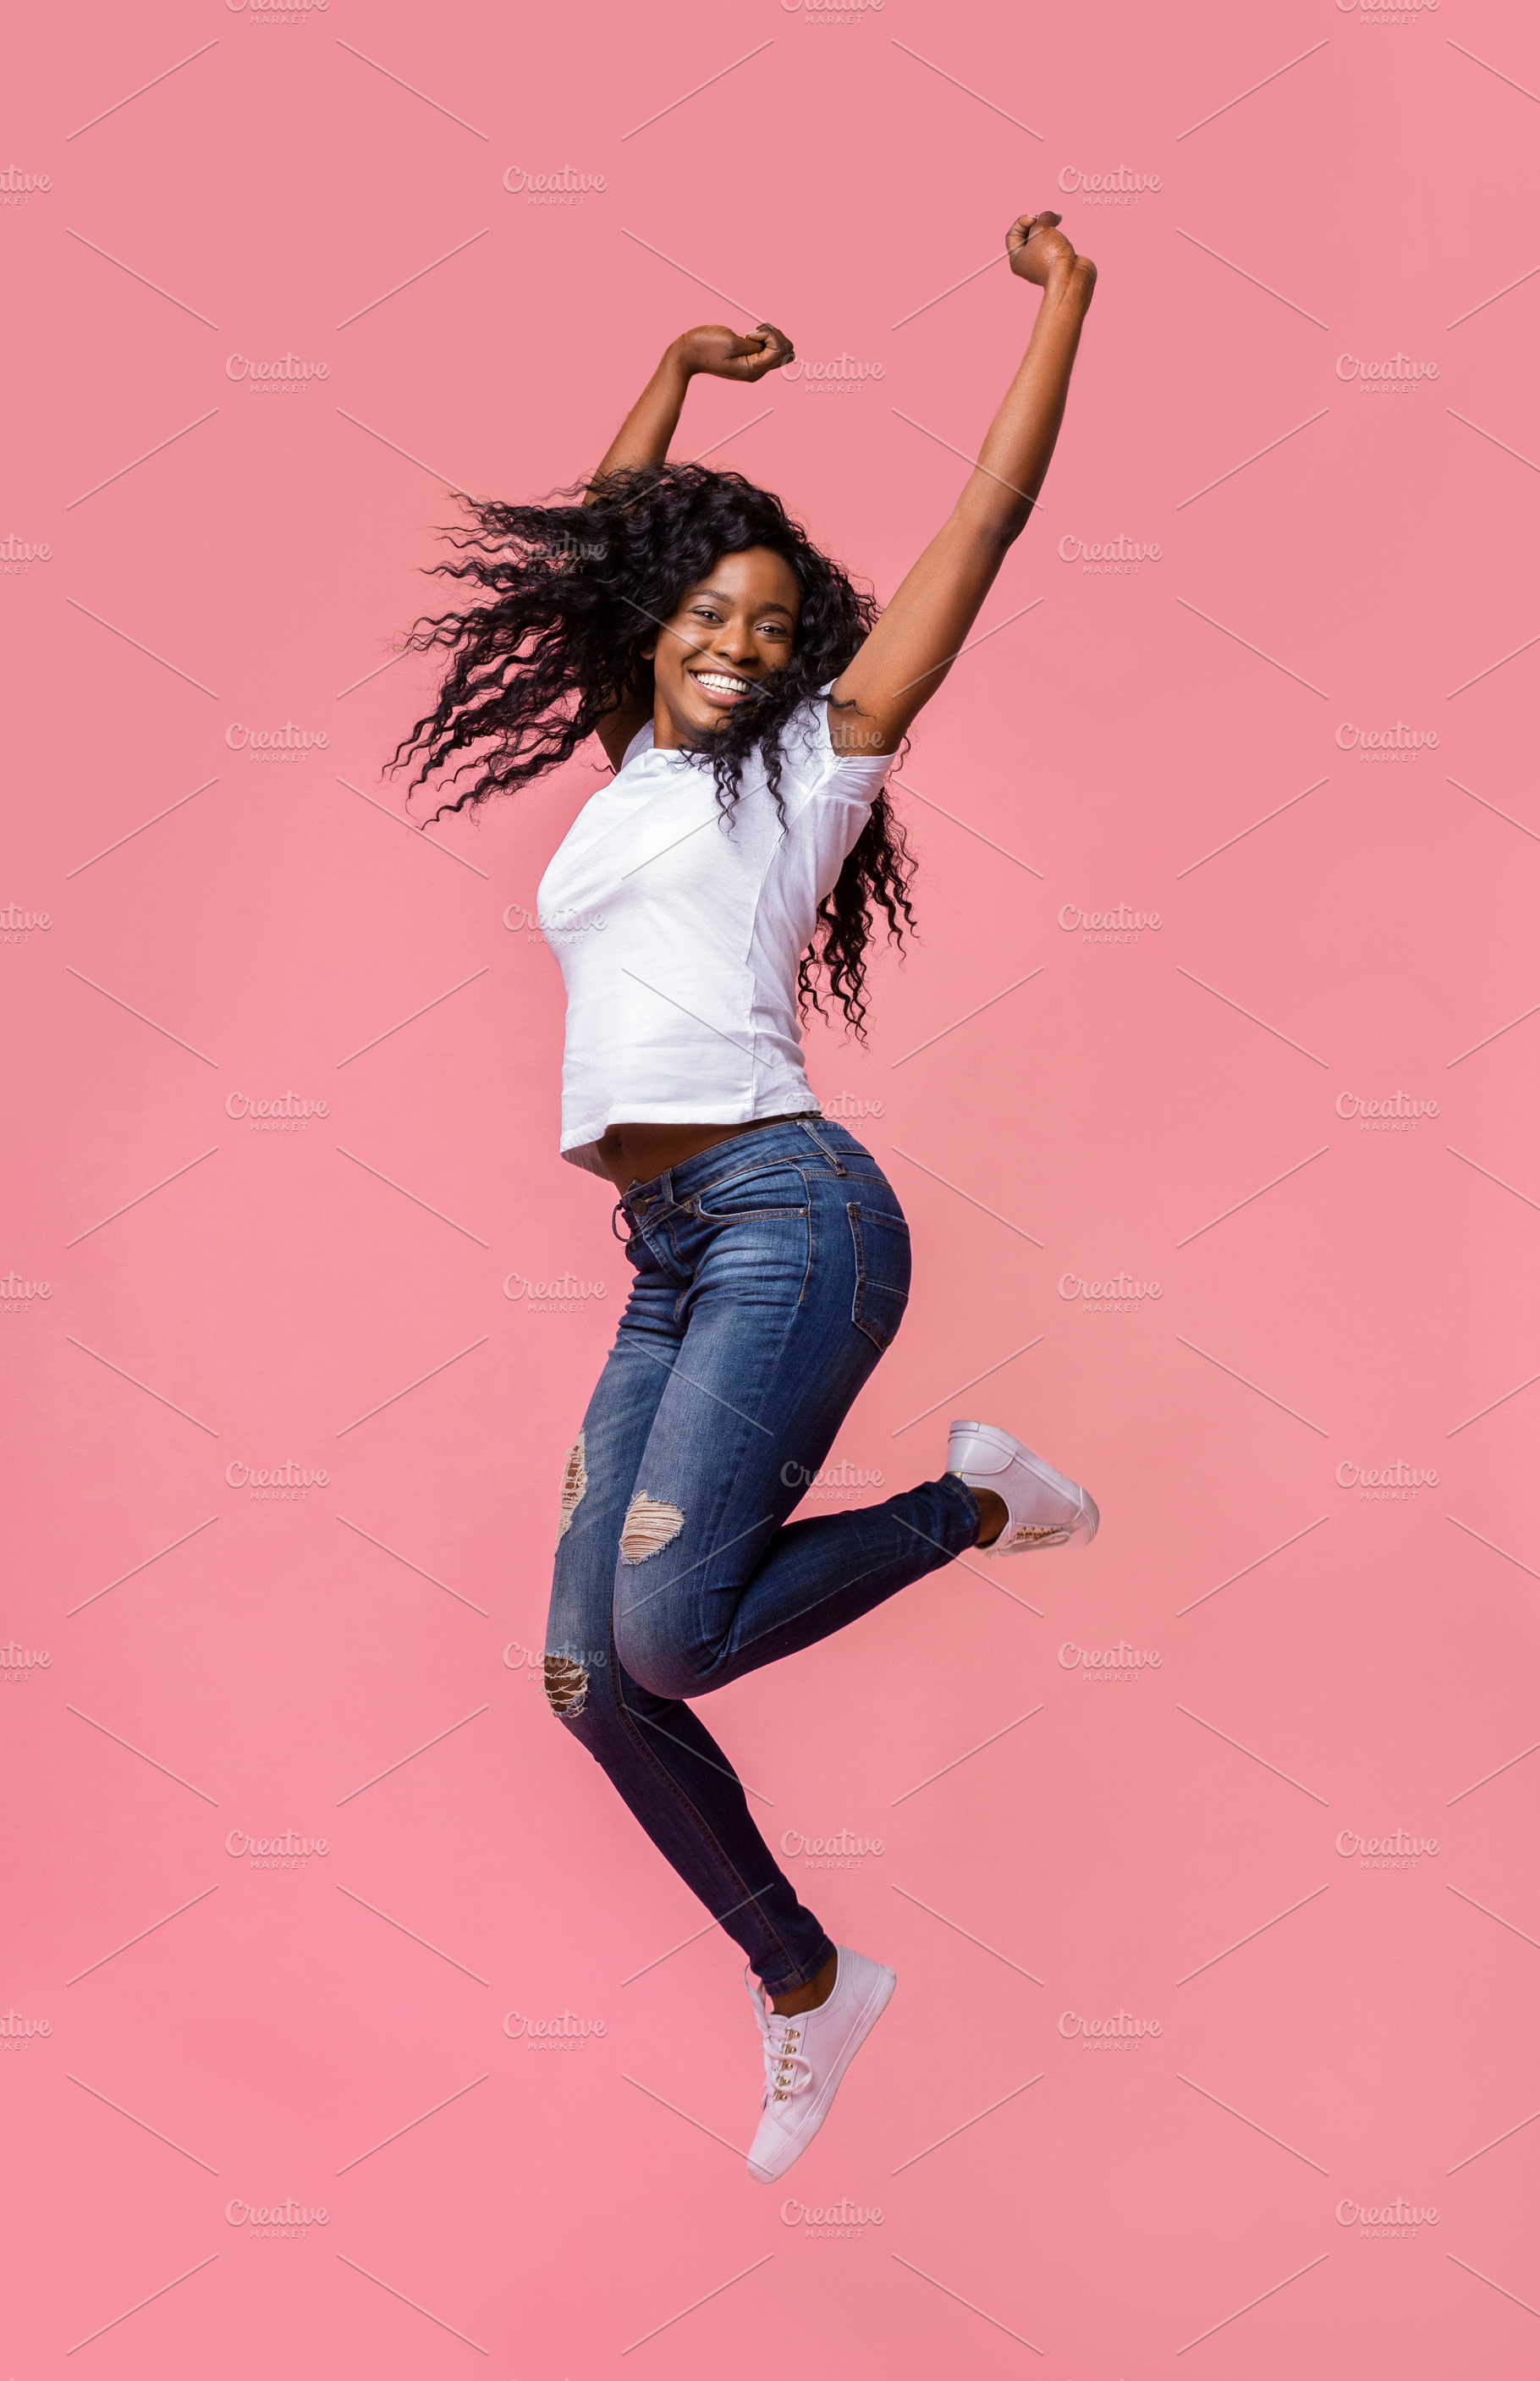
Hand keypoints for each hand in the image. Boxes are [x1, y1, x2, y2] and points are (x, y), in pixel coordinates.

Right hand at [672, 322, 795, 381]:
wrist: (686, 354)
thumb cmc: (705, 347)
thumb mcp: (732, 342)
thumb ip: (756, 344)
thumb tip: (776, 345)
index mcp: (754, 370)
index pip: (780, 350)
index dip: (770, 335)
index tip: (751, 333)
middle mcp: (756, 372)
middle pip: (785, 351)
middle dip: (774, 335)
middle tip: (753, 332)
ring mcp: (753, 367)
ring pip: (779, 349)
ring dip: (769, 335)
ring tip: (750, 333)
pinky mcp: (748, 360)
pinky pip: (767, 349)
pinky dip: (763, 338)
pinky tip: (749, 336)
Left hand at [1006, 213, 1096, 300]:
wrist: (1071, 277)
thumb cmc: (1051, 257)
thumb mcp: (1042, 228)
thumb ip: (1044, 216)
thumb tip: (1055, 216)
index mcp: (1016, 259)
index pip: (1012, 234)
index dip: (1022, 221)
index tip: (1034, 220)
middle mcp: (1028, 263)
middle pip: (1029, 235)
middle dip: (1038, 224)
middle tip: (1047, 221)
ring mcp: (1044, 264)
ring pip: (1044, 239)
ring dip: (1051, 231)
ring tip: (1057, 233)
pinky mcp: (1058, 262)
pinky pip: (1057, 245)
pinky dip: (1061, 240)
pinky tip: (1065, 244)